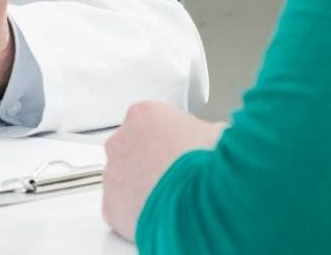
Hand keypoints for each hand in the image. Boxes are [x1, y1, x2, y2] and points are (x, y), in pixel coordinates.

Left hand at [102, 101, 227, 240]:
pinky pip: (120, 209)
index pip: (150, 123)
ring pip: (124, 179)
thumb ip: (207, 131)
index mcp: (144, 114)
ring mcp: (113, 172)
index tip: (180, 152)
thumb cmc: (209, 166)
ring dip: (142, 187)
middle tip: (175, 178)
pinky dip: (136, 214)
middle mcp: (121, 139)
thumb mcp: (219, 134)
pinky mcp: (111, 206)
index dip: (169, 140)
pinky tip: (158, 215)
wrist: (200, 203)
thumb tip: (214, 139)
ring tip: (170, 200)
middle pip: (132, 149)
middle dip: (151, 162)